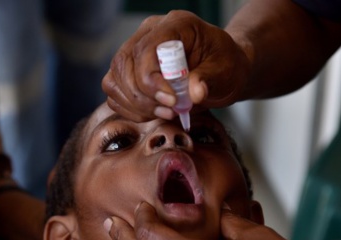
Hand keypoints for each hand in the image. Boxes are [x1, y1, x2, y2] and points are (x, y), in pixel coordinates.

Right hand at [102, 10, 250, 121]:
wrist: (223, 71)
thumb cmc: (225, 66)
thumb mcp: (226, 71)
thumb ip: (209, 80)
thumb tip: (195, 93)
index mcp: (176, 25)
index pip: (146, 49)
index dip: (152, 79)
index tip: (171, 101)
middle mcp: (150, 33)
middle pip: (124, 64)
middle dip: (143, 96)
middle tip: (169, 111)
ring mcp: (136, 51)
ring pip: (115, 79)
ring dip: (136, 104)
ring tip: (165, 113)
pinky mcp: (130, 71)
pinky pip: (115, 92)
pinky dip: (130, 109)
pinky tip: (154, 113)